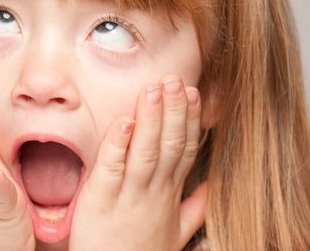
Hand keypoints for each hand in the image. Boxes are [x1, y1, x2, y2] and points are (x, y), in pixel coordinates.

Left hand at [69, 75, 206, 250]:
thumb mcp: (175, 232)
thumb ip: (194, 207)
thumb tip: (211, 188)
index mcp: (168, 193)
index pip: (184, 149)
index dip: (190, 120)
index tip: (194, 93)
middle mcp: (152, 191)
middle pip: (168, 144)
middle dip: (174, 111)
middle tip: (176, 80)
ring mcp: (127, 195)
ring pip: (144, 151)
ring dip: (150, 118)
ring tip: (154, 90)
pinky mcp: (100, 200)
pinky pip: (111, 168)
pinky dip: (117, 143)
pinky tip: (124, 121)